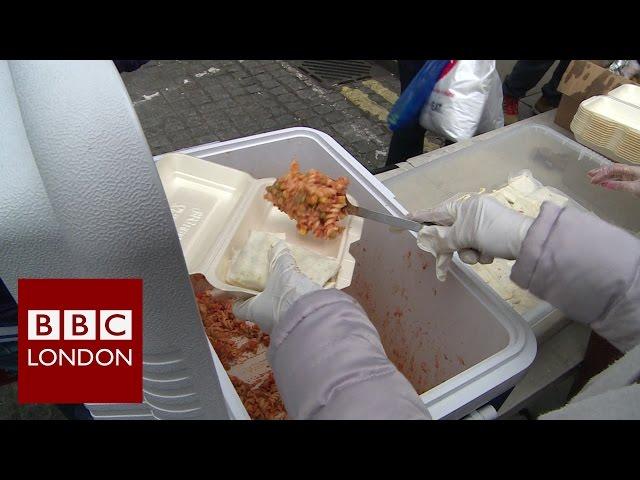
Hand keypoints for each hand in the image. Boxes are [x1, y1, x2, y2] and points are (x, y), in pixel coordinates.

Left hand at [233, 241, 320, 333]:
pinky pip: (292, 317)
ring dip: (281, 305)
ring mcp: (281, 328)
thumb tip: (277, 245)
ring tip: (288, 290)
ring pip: (277, 315)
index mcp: (254, 310)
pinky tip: (303, 299)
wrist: (312, 317)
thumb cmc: (287, 296)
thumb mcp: (283, 272)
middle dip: (264, 299)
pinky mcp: (298, 328)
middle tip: (269, 284)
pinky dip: (296, 308)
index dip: (239, 299)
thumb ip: (279, 259)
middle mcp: (265, 323)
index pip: (239, 308)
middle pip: (258, 311)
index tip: (243, 290)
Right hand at [410, 194, 533, 280]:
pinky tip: (491, 255)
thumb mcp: (465, 234)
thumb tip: (426, 238)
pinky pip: (475, 249)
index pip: (434, 213)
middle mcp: (471, 214)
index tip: (402, 221)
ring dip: (468, 254)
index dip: (418, 219)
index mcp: (463, 207)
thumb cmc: (495, 232)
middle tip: (442, 268)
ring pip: (461, 244)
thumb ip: (443, 238)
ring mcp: (482, 227)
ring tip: (480, 255)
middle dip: (449, 250)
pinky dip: (481, 254)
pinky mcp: (491, 239)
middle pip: (447, 234)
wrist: (529, 243)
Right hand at [588, 164, 639, 197]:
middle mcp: (628, 170)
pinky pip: (617, 178)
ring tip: (594, 177)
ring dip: (603, 175)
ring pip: (613, 173)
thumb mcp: (633, 187)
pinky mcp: (630, 179)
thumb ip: (620, 185)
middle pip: (611, 169)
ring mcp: (630, 175)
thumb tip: (606, 184)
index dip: (601, 174)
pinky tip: (604, 182)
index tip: (592, 180)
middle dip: (599, 171)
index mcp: (629, 170)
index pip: (611, 170)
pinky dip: (609, 179)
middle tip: (589, 174)